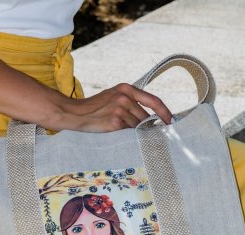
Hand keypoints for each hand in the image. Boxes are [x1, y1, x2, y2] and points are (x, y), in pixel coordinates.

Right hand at [54, 83, 171, 132]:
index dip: (165, 113)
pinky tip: (116, 133)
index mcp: (126, 89)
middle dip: (147, 127)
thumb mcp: (113, 97)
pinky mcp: (114, 123)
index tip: (170, 122)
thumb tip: (150, 119)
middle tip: (147, 134)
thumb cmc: (94, 107)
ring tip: (121, 131)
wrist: (74, 113)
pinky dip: (126, 136)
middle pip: (145, 117)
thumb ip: (130, 102)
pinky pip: (128, 133)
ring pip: (137, 127)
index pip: (154, 101)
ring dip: (134, 132)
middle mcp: (124, 98)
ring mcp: (119, 110)